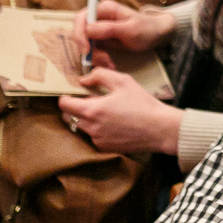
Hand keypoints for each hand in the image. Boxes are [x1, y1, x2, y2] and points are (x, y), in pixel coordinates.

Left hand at [58, 68, 181, 156]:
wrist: (159, 128)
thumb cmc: (142, 103)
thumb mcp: (123, 81)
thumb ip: (100, 75)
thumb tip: (84, 80)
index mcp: (93, 110)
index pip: (64, 105)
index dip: (65, 96)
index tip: (72, 92)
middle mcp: (91, 128)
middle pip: (68, 117)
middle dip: (74, 108)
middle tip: (90, 100)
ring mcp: (97, 140)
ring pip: (81, 127)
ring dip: (86, 119)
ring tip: (104, 112)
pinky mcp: (105, 148)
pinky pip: (93, 137)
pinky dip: (97, 129)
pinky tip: (112, 123)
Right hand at [70, 0, 176, 59]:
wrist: (155, 34)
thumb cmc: (145, 29)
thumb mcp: (130, 30)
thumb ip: (109, 29)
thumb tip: (88, 29)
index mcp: (104, 8)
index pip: (81, 18)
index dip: (79, 34)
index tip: (87, 50)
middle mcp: (98, 16)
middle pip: (80, 32)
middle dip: (88, 49)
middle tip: (103, 60)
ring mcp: (98, 27)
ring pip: (84, 44)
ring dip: (94, 56)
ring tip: (110, 63)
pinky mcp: (99, 38)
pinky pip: (91, 49)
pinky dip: (98, 58)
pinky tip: (109, 63)